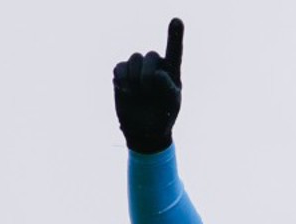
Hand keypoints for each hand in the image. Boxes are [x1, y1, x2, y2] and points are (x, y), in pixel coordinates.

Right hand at [111, 18, 183, 153]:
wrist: (144, 130)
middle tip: (147, 90)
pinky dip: (122, 79)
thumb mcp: (171, 105)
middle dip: (147, 73)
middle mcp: (155, 65)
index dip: (174, 35)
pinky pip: (119, 67)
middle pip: (150, 56)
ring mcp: (138, 68)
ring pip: (134, 59)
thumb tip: (156, 74)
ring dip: (135, 78)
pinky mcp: (122, 73)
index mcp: (172, 71)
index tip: (177, 20)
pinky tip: (126, 91)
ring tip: (137, 93)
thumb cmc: (162, 117)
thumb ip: (168, 88)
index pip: (174, 50)